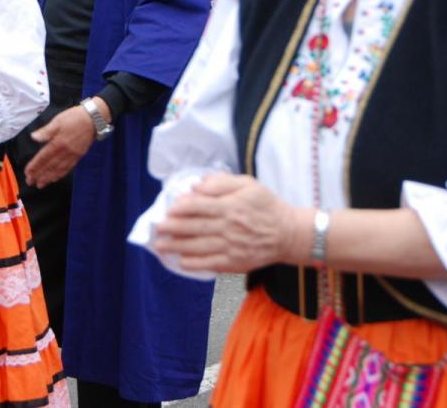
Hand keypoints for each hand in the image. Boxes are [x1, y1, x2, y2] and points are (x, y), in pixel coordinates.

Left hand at [23, 102, 100, 187]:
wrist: (94, 119)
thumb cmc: (75, 117)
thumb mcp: (58, 121)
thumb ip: (46, 131)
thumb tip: (33, 137)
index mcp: (58, 143)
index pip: (43, 157)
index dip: (35, 166)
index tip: (28, 173)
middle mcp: (65, 152)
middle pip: (50, 166)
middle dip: (39, 175)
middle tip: (30, 182)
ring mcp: (72, 155)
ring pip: (58, 169)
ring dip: (48, 178)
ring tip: (41, 184)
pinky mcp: (79, 155)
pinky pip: (68, 168)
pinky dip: (60, 174)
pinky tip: (55, 178)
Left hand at [153, 173, 296, 272]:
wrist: (289, 234)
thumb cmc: (267, 206)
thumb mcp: (248, 184)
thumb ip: (221, 183)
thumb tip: (197, 186)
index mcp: (230, 206)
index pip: (198, 207)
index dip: (180, 209)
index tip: (168, 210)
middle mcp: (228, 227)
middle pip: (194, 227)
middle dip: (172, 229)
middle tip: (157, 228)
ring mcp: (230, 247)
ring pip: (198, 247)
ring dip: (176, 247)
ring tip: (160, 246)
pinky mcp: (234, 262)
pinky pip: (210, 264)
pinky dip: (194, 264)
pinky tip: (181, 262)